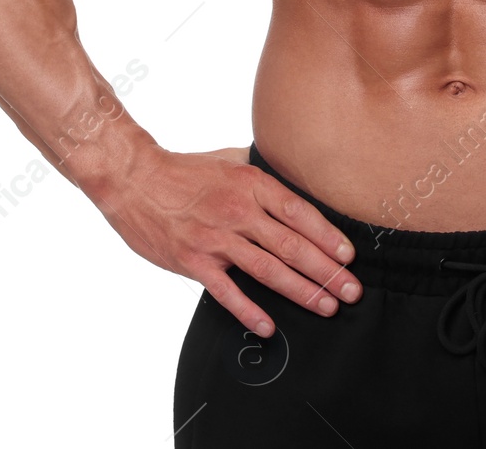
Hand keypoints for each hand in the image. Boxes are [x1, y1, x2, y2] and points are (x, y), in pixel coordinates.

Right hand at [88, 143, 362, 338]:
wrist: (135, 180)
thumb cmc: (185, 170)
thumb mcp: (229, 159)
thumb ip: (260, 172)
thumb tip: (292, 180)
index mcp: (251, 183)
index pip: (299, 213)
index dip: (327, 236)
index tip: (348, 256)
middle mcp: (238, 211)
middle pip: (291, 245)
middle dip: (327, 271)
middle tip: (351, 290)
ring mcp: (216, 238)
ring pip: (268, 270)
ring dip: (302, 291)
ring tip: (327, 306)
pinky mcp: (193, 261)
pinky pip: (227, 291)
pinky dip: (249, 311)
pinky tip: (269, 326)